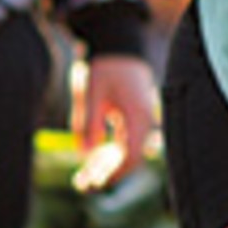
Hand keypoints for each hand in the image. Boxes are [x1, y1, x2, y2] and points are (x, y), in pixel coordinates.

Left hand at [72, 53, 158, 191]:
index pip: (132, 155)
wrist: (118, 43)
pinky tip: (92, 159)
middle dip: (108, 173)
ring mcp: (141, 118)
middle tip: (83, 184)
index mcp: (138, 115)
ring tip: (83, 177)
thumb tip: (85, 154)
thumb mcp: (91, 92)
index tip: (95, 183)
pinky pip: (124, 140)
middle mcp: (144, 120)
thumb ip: (89, 123)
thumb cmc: (105, 65)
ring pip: (126, 151)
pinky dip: (109, 151)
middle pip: (130, 157)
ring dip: (106, 165)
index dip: (115, 173)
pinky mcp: (134, 116)